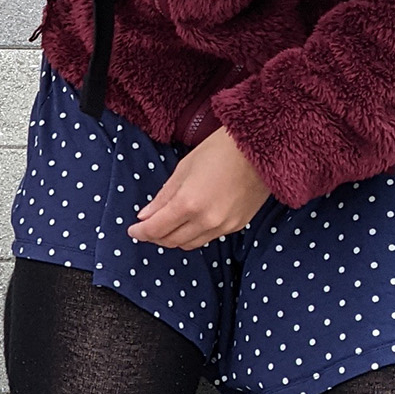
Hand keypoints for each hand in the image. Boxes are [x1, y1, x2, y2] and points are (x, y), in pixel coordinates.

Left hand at [130, 126, 271, 249]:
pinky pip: (209, 238)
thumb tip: (145, 215)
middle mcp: (206, 220)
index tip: (133, 230)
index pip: (156, 229)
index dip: (140, 232)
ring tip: (168, 226)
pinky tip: (191, 222)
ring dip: (175, 238)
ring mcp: (223, 226)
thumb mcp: (184, 168)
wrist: (261, 149)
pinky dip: (195, 234)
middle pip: (171, 241)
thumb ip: (163, 196)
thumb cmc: (221, 150)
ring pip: (190, 244)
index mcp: (188, 204)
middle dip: (156, 236)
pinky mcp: (237, 226)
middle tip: (148, 227)